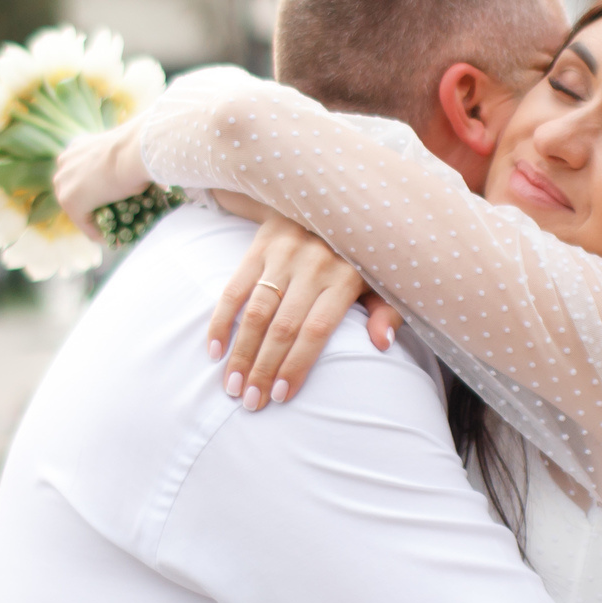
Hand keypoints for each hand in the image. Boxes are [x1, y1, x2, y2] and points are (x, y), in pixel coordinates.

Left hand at [54, 122, 152, 241]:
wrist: (134, 152)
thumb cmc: (137, 149)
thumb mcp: (125, 152)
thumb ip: (121, 162)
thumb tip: (146, 173)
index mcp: (77, 147)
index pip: (83, 176)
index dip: (97, 192)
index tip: (112, 205)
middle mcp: (65, 163)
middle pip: (77, 192)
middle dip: (93, 207)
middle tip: (113, 219)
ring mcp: (64, 183)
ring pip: (78, 209)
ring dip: (95, 221)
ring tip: (114, 233)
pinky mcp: (70, 202)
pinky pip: (84, 223)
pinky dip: (97, 233)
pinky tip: (113, 241)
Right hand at [209, 214, 402, 408]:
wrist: (327, 200)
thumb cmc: (358, 254)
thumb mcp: (382, 279)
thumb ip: (386, 311)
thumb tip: (382, 344)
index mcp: (345, 276)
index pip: (316, 330)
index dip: (296, 364)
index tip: (281, 396)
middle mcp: (313, 264)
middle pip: (283, 326)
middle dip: (264, 369)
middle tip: (251, 402)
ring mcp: (283, 254)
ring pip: (256, 312)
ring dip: (241, 352)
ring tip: (232, 386)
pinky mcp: (259, 247)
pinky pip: (234, 289)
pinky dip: (222, 321)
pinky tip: (215, 351)